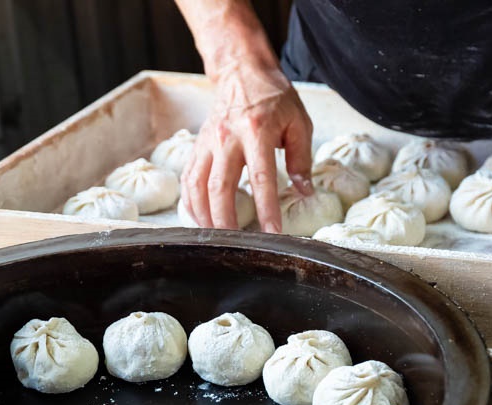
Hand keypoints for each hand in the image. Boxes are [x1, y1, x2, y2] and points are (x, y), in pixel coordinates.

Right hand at [182, 62, 313, 232]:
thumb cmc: (274, 99)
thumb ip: (302, 158)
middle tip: (237, 244)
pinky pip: (188, 180)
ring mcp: (208, 143)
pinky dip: (190, 203)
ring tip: (216, 238)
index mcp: (256, 132)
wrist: (241, 73)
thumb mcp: (299, 122)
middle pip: (220, 188)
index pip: (261, 179)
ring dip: (205, 216)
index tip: (273, 232)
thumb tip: (304, 191)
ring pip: (197, 186)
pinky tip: (199, 220)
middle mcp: (227, 139)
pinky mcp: (197, 147)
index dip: (266, 209)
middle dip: (226, 221)